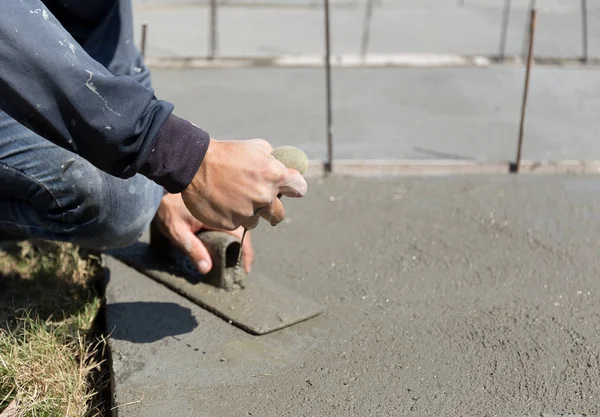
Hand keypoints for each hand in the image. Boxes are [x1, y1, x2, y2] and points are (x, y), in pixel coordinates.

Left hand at [154, 193, 253, 273]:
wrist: (165, 186)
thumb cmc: (169, 209)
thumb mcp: (177, 230)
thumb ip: (192, 248)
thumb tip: (206, 269)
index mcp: (220, 216)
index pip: (240, 237)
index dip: (245, 254)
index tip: (244, 270)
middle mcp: (226, 212)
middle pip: (241, 235)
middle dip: (242, 253)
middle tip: (238, 271)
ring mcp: (223, 211)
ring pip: (237, 230)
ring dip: (237, 245)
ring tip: (232, 263)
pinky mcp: (217, 211)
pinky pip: (229, 226)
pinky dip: (230, 238)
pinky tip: (226, 250)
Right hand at [181, 139, 306, 230]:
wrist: (194, 164)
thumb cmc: (227, 153)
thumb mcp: (257, 147)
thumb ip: (275, 161)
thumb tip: (287, 170)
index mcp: (274, 175)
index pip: (299, 189)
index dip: (293, 188)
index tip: (288, 189)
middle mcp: (264, 196)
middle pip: (279, 213)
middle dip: (271, 207)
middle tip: (257, 199)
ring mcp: (247, 212)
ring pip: (257, 220)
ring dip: (249, 212)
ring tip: (233, 197)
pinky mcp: (231, 223)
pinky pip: (238, 224)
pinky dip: (232, 215)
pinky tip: (222, 202)